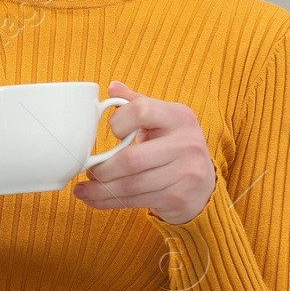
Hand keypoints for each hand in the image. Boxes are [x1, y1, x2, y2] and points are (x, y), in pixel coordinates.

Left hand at [71, 81, 215, 224]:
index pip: (142, 110)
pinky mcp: (178, 197)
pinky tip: (95, 199)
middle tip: (89, 170)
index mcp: (179, 116)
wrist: (204, 186)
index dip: (118, 121)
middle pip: (131, 159)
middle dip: (102, 168)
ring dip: (101, 189)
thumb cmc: (174, 147)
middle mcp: (186, 143)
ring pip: (131, 184)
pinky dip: (110, 202)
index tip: (110, 132)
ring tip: (85, 188)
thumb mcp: (162, 120)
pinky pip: (136, 201)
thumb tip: (112, 87)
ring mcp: (185, 172)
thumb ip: (138, 103)